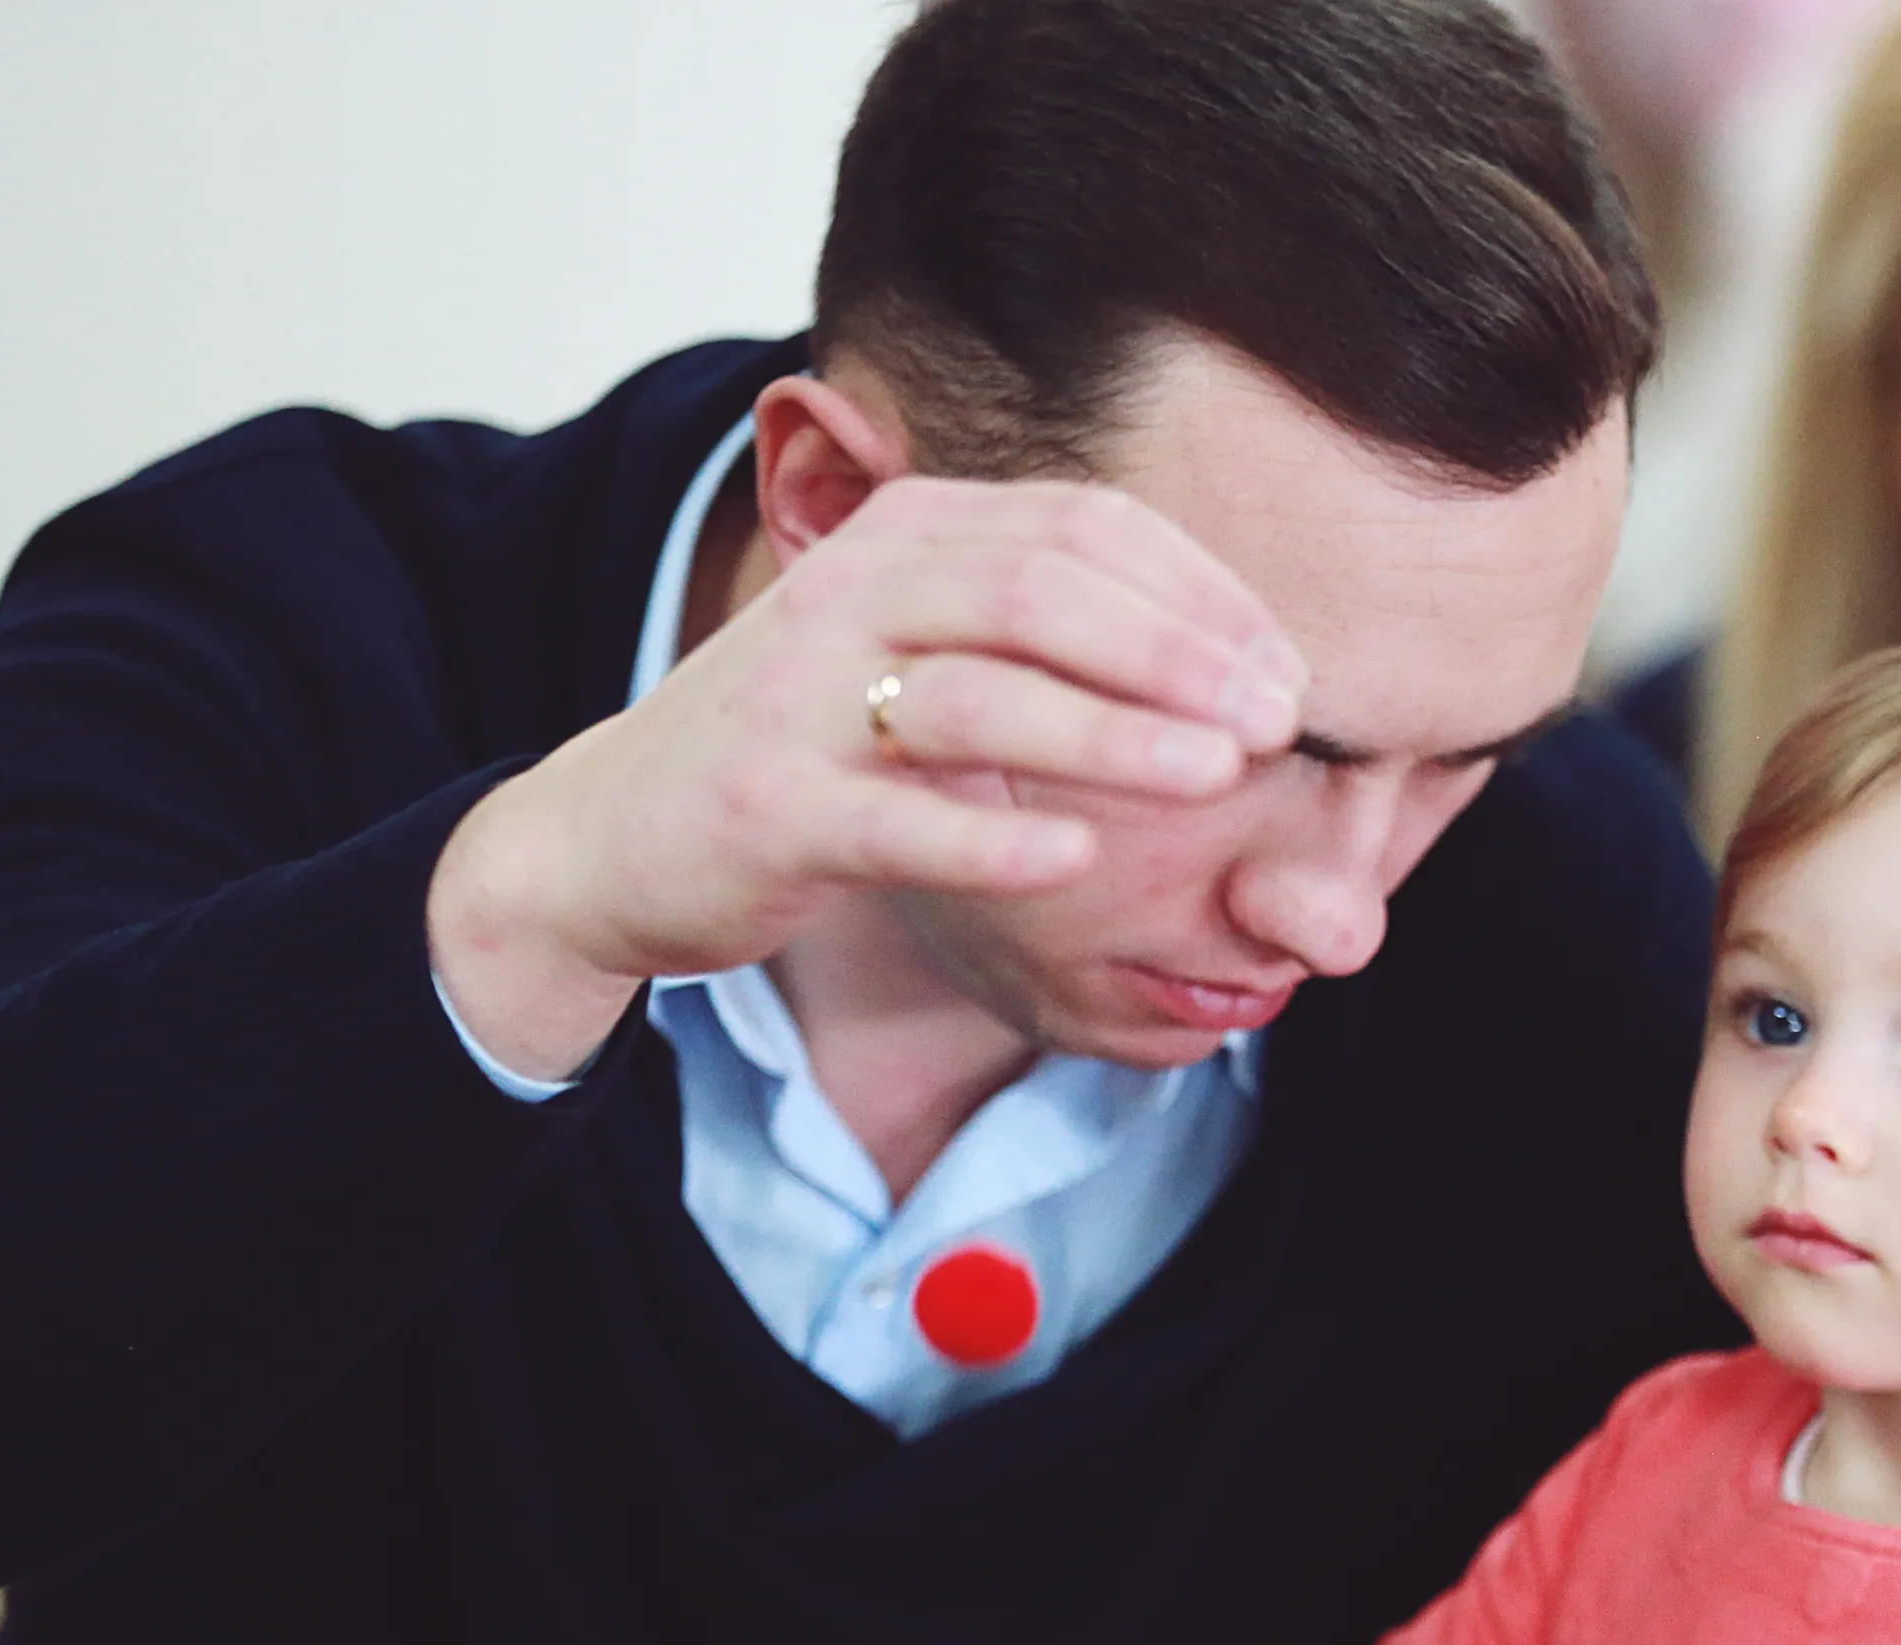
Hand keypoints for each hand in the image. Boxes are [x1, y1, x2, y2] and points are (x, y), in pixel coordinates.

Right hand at [426, 472, 1305, 1078]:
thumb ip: (1039, 627)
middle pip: (1040, 591)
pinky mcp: (769, 808)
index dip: (1201, 594)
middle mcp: (853, 593)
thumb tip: (1228, 653)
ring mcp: (802, 701)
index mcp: (905, 536)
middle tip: (1278, 719)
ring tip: (1216, 773)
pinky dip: (991, 836)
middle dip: (1177, 652)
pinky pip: (895, 818)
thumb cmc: (809, 745)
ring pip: (976, 699)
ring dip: (1108, 732)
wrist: (612, 832)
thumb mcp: (921, 649)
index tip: (1289, 669)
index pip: (1081, 530)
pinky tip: (1078, 858)